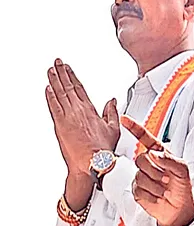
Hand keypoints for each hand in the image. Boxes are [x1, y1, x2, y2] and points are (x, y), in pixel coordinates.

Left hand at [45, 59, 119, 175]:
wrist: (94, 162)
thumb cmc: (103, 149)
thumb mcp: (114, 128)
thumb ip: (112, 112)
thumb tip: (113, 101)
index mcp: (91, 110)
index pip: (80, 88)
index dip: (73, 77)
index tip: (68, 68)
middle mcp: (79, 110)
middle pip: (68, 87)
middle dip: (62, 73)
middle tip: (57, 63)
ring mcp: (68, 117)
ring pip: (60, 94)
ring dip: (54, 81)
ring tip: (50, 70)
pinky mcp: (60, 125)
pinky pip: (53, 106)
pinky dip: (50, 96)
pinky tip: (47, 89)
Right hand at [122, 116, 193, 225]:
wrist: (179, 208)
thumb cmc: (182, 186)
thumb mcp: (183, 170)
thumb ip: (169, 159)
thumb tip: (153, 153)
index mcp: (159, 153)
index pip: (145, 138)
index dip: (134, 128)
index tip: (124, 118)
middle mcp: (149, 162)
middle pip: (140, 159)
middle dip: (155, 170)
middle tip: (167, 178)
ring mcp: (141, 176)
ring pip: (139, 176)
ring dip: (155, 185)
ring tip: (165, 189)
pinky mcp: (136, 190)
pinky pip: (137, 190)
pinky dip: (150, 195)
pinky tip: (158, 196)